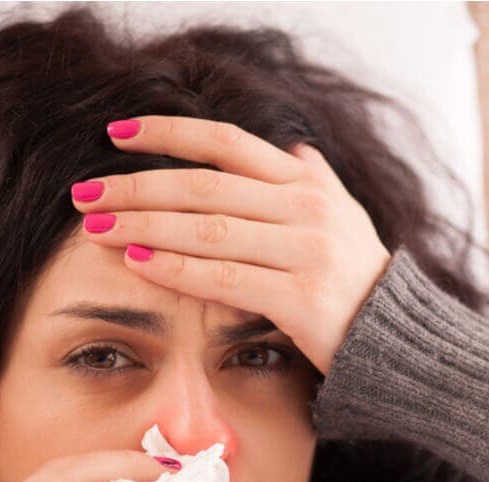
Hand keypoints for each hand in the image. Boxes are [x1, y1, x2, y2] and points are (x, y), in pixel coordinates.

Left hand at [70, 115, 393, 376]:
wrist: (402, 340)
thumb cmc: (360, 279)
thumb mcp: (345, 218)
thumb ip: (314, 181)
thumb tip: (292, 148)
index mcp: (309, 183)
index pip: (228, 143)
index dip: (169, 134)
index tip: (117, 135)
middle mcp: (309, 209)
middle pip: (205, 186)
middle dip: (138, 187)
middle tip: (86, 193)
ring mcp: (309, 253)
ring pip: (209, 231)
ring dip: (145, 227)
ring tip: (99, 228)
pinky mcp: (304, 300)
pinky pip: (226, 280)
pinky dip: (177, 270)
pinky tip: (140, 264)